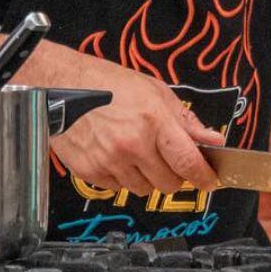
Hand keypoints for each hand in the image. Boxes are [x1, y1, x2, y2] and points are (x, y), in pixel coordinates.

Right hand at [48, 57, 223, 195]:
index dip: (204, 177)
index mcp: (153, 121)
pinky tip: (110, 154)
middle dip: (172, 175)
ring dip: (144, 177)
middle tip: (163, 159)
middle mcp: (132, 145)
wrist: (58, 84)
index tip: (208, 181)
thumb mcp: (153, 91)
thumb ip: (185, 120)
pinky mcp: (88, 170)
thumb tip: (213, 141)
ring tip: (131, 152)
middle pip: (168, 184)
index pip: (189, 164)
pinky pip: (116, 188)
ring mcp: (108, 160)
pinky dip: (118, 176)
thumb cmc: (105, 82)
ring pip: (142, 189)